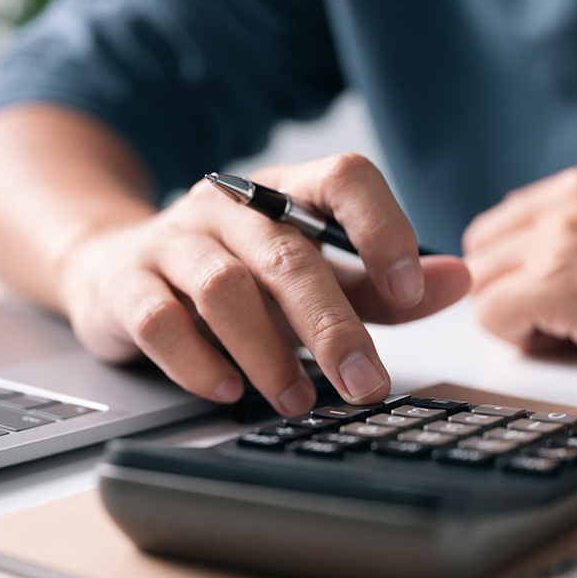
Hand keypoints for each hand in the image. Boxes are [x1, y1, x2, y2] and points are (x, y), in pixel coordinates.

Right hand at [58, 154, 469, 413]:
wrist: (119, 270)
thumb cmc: (234, 275)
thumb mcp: (311, 273)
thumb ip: (378, 284)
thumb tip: (457, 280)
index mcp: (284, 192)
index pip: (343, 178)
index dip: (381, 227)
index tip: (407, 290)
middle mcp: (227, 207)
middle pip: (287, 253)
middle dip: (332, 325)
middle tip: (364, 384)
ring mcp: (173, 242)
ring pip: (224, 288)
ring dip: (268, 352)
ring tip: (298, 399)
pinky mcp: (127, 284)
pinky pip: (160, 320)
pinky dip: (197, 361)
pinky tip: (226, 390)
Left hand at [462, 152, 576, 377]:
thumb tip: (526, 258)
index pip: (504, 221)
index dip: (516, 266)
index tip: (551, 290)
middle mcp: (571, 196)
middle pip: (483, 249)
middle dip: (507, 287)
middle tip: (554, 314)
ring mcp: (561, 236)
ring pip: (482, 282)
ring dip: (512, 312)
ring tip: (569, 326)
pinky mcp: (556, 282)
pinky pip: (491, 314)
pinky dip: (518, 336)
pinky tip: (566, 339)